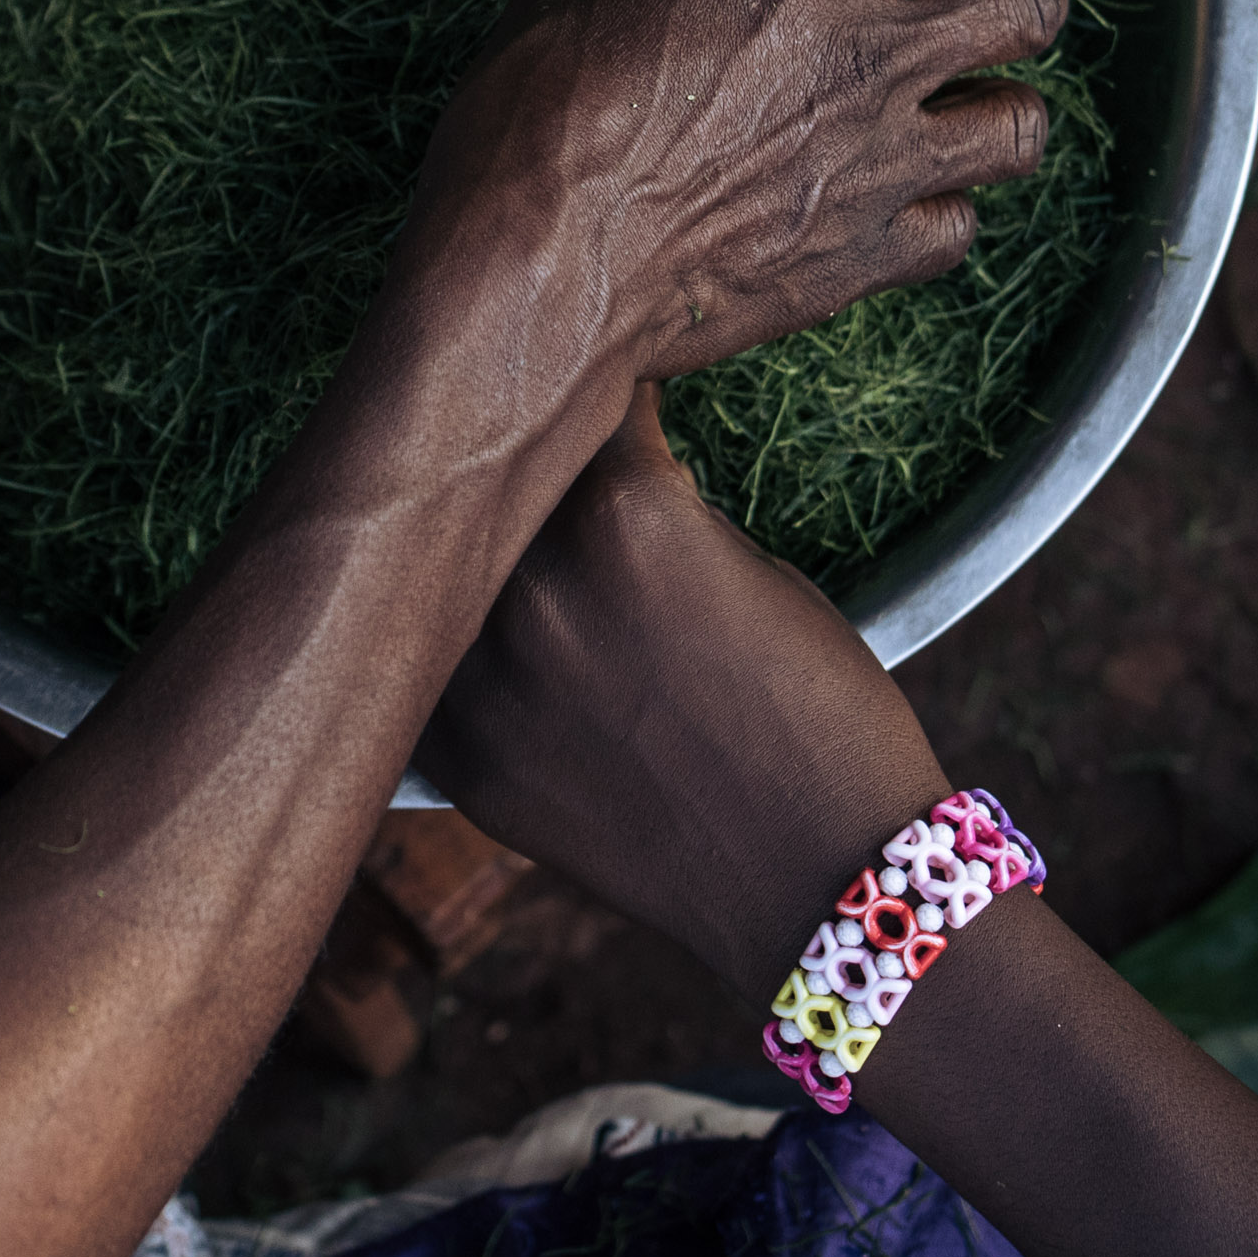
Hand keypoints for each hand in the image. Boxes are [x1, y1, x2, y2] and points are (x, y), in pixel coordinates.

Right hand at [394, 0, 1065, 405]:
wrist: (541, 278)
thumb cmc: (533, 128)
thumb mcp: (569, 7)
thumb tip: (633, 7)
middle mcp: (867, 55)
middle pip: (1029, 3)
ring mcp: (881, 165)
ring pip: (1023, 128)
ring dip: (1002, 109)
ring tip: (972, 106)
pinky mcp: (866, 261)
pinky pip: (956, 232)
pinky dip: (940, 216)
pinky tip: (906, 207)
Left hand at [415, 389, 949, 994]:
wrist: (825, 879)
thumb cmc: (822, 711)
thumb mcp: (754, 568)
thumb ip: (651, 509)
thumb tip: (580, 473)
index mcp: (624, 513)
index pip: (580, 400)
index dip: (595, 385)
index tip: (593, 377)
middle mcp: (535, 586)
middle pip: (492, 478)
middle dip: (518, 461)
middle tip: (531, 449)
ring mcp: (486, 682)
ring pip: (442, 574)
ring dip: (473, 556)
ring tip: (507, 551)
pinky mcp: (465, 765)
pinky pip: (432, 674)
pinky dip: (457, 653)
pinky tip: (500, 649)